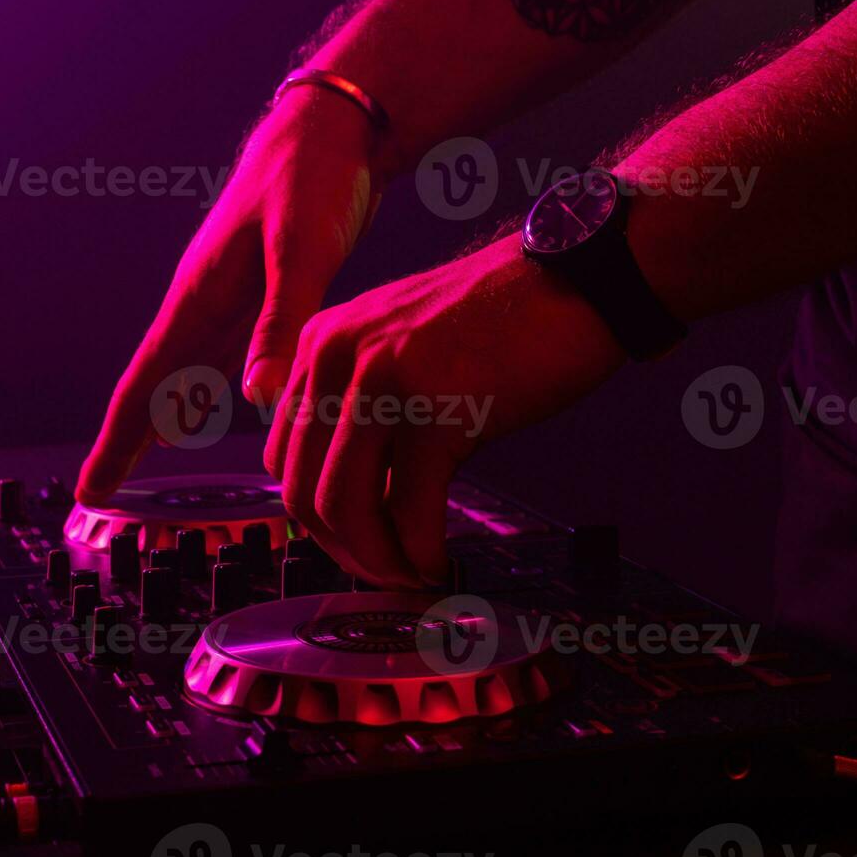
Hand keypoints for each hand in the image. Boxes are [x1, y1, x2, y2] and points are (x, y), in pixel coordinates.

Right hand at [76, 89, 381, 504]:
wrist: (331, 129)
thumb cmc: (313, 179)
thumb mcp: (301, 250)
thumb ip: (281, 321)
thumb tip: (257, 397)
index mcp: (199, 296)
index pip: (146, 382)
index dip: (118, 439)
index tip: (91, 488)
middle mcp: (205, 302)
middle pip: (156, 386)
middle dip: (127, 440)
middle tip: (101, 492)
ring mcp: (231, 298)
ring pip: (187, 373)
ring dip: (164, 418)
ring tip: (142, 463)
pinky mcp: (262, 294)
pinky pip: (224, 356)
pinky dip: (211, 389)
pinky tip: (211, 408)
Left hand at [269, 235, 624, 586]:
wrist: (574, 281)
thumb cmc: (505, 320)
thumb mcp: (404, 348)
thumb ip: (365, 407)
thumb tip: (358, 500)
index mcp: (322, 341)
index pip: (283, 455)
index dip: (313, 518)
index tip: (351, 543)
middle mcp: (338, 356)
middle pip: (303, 489)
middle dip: (342, 550)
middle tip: (381, 574)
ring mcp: (382, 381)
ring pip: (346, 507)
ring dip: (377, 559)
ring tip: (409, 575)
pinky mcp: (435, 410)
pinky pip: (411, 510)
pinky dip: (420, 553)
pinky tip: (438, 563)